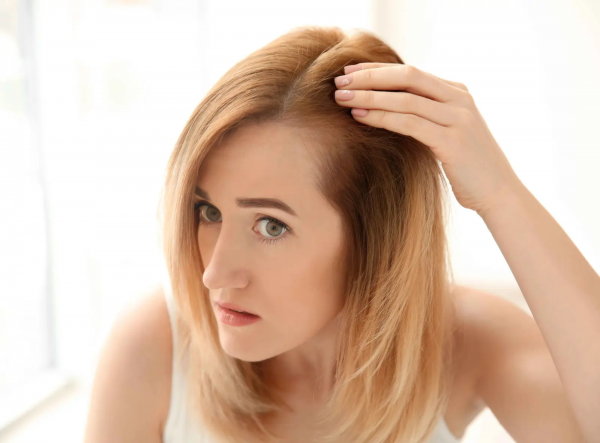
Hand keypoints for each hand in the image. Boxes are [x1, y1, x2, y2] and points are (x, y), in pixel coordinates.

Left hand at [334, 63, 522, 214]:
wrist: (498, 192)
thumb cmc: (466, 166)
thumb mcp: (446, 132)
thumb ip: (425, 115)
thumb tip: (385, 107)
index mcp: (456, 92)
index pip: (410, 72)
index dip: (377, 69)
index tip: (349, 72)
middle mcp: (459, 99)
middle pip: (407, 77)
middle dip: (369, 77)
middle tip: (339, 82)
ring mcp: (458, 118)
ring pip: (406, 99)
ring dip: (369, 96)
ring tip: (341, 98)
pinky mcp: (452, 141)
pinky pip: (410, 123)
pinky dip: (382, 117)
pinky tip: (360, 116)